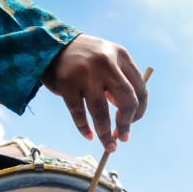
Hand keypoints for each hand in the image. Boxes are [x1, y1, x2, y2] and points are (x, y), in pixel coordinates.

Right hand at [40, 35, 147, 152]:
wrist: (52, 44)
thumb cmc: (86, 59)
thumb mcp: (108, 60)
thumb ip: (120, 82)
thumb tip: (128, 119)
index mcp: (121, 55)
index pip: (140, 89)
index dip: (140, 111)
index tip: (133, 122)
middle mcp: (106, 63)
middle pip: (127, 101)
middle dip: (127, 123)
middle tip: (123, 137)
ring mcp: (85, 73)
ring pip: (101, 112)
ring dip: (106, 134)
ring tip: (109, 146)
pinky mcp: (66, 84)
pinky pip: (79, 114)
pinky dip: (85, 129)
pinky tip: (89, 136)